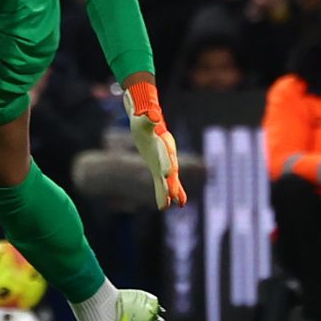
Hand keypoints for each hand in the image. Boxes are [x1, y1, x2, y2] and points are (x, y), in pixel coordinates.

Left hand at [124, 80, 187, 208]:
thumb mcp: (143, 118)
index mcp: (163, 143)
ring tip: (177, 204)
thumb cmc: (144, 119)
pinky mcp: (160, 167)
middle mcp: (167, 154)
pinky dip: (168, 192)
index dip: (166, 164)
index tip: (167, 174)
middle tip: (173, 196)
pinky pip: (165, 182)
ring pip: (170, 179)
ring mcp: (165, 162)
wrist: (147, 122)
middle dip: (171, 183)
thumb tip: (152, 115)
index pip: (165, 155)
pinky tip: (171, 205)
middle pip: (170, 170)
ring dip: (172, 191)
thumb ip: (149, 117)